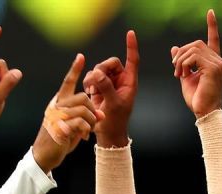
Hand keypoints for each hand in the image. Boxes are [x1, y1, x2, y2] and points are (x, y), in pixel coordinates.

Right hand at [32, 54, 101, 172]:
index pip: (67, 82)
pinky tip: (84, 137)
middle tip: (94, 122)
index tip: (81, 57)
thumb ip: (85, 117)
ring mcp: (57, 116)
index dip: (75, 69)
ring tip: (88, 130)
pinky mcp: (60, 127)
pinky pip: (81, 122)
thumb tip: (100, 114)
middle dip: (93, 109)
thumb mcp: (74, 125)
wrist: (44, 155)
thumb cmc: (60, 139)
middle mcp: (57, 106)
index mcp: (59, 102)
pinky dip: (86, 130)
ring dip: (92, 121)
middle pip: (83, 97)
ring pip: (84, 109)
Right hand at [83, 30, 138, 147]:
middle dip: (102, 69)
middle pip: (110, 63)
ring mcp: (109, 83)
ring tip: (92, 90)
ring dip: (93, 77)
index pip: (132, 60)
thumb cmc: (116, 120)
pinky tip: (89, 91)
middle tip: (96, 81)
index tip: (130, 33)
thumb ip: (106, 87)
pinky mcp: (99, 87)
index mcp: (130, 82)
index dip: (131, 47)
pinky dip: (89, 82)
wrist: (107, 132)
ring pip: (99, 69)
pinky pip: (92, 77)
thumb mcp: (113, 104)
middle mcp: (120, 80)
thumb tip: (98, 73)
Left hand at [170, 10, 221, 118]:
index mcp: (213, 61)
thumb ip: (181, 62)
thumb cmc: (197, 98)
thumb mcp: (185, 76)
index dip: (212, 25)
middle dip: (181, 54)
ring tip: (178, 74)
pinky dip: (184, 64)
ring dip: (181, 60)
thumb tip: (174, 48)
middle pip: (196, 44)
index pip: (213, 39)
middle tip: (175, 69)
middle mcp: (218, 60)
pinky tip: (183, 75)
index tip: (210, 12)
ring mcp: (218, 64)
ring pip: (194, 49)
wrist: (203, 112)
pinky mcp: (213, 68)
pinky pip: (194, 57)